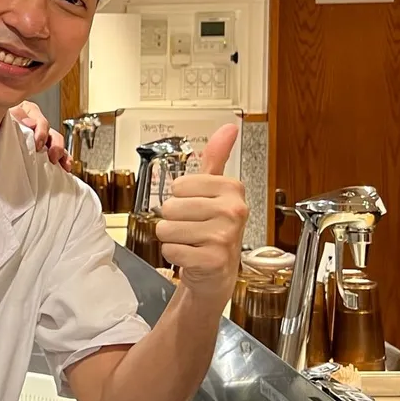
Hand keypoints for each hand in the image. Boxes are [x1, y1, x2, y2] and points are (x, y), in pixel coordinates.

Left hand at [10, 102, 72, 169]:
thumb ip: (14, 119)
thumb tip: (30, 124)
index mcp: (24, 111)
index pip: (37, 116)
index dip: (40, 130)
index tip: (38, 143)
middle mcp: (33, 123)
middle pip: (49, 130)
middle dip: (53, 143)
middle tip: (51, 155)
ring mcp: (38, 138)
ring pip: (55, 140)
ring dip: (60, 151)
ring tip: (59, 162)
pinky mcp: (41, 151)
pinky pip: (57, 152)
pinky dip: (63, 158)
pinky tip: (65, 166)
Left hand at [155, 123, 246, 304]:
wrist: (216, 272)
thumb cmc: (212, 229)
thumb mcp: (215, 191)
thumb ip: (217, 158)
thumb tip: (228, 128)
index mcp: (232, 189)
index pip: (179, 185)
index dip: (180, 198)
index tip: (197, 208)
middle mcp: (233, 211)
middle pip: (170, 207)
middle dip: (173, 220)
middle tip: (192, 228)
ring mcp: (225, 236)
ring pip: (167, 229)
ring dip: (173, 238)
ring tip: (191, 242)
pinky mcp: (213, 260)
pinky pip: (170, 250)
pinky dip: (174, 255)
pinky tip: (191, 256)